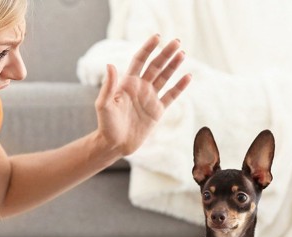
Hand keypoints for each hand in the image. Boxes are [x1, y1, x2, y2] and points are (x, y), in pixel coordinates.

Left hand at [94, 34, 191, 156]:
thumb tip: (110, 65)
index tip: (157, 37)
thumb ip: (108, 85)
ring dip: (173, 66)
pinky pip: (171, 96)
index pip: (140, 60)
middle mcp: (140, 87)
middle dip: (166, 53)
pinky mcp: (157, 111)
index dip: (148, 48)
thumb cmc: (106, 124)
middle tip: (177, 42)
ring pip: (164, 78)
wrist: (115, 144)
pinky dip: (179, 87)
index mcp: (127, 83)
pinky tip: (188, 77)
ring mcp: (150, 98)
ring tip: (182, 54)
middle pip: (155, 66)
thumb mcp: (104, 104)